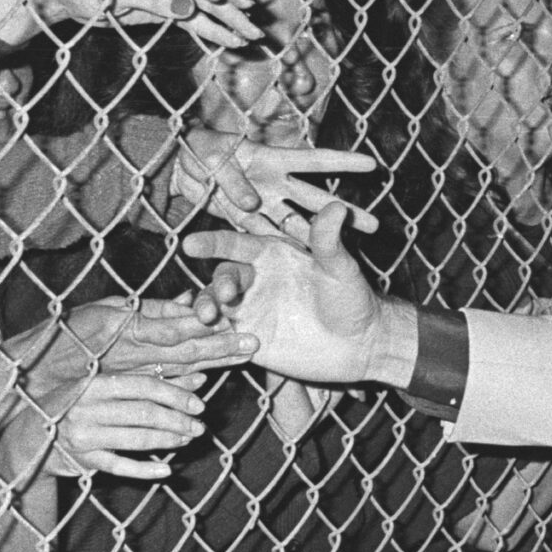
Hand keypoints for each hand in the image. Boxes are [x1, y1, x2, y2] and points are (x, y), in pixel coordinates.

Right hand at [9, 295, 255, 476]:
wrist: (29, 433)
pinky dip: (145, 470)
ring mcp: (83, 436)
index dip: (176, 393)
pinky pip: (119, 467)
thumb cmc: (74, 402)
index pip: (143, 385)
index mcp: (93, 383)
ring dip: (168, 441)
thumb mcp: (102, 385)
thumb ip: (146, 378)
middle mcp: (86, 408)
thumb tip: (199, 374)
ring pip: (136, 440)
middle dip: (178, 420)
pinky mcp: (81, 460)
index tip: (200, 403)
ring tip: (189, 440)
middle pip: (143, 413)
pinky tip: (167, 469)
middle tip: (201, 426)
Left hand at [64, 0, 259, 47]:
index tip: (218, 0)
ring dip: (230, 19)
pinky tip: (234, 40)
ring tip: (253, 34)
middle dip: (229, 1)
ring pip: (207, 2)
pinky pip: (197, 18)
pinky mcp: (170, 4)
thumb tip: (187, 6)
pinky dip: (215, 30)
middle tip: (250, 16)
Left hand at [164, 130, 379, 239]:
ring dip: (322, 239)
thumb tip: (252, 203)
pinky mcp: (245, 224)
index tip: (373, 164)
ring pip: (298, 225)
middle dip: (345, 213)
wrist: (174, 165)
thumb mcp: (214, 156)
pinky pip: (269, 240)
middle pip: (316, 200)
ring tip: (352, 250)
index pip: (314, 160)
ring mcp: (263, 206)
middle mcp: (275, 185)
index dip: (343, 161)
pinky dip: (285, 253)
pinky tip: (306, 267)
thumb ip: (233, 179)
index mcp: (273, 161)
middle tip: (374, 226)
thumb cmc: (197, 150)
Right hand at [184, 202, 392, 384]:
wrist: (360, 344)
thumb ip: (329, 241)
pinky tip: (214, 340)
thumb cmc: (353, 299)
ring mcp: (250, 308)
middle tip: (224, 294)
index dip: (213, 244)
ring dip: (206, 309)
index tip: (191, 244)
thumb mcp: (341, 268)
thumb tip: (336, 207)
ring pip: (214, 304)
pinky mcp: (249, 337)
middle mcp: (255, 279)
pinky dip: (213, 335)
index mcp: (271, 254)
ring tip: (209, 318)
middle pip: (223, 276)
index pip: (236, 245)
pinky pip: (222, 334)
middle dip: (217, 284)